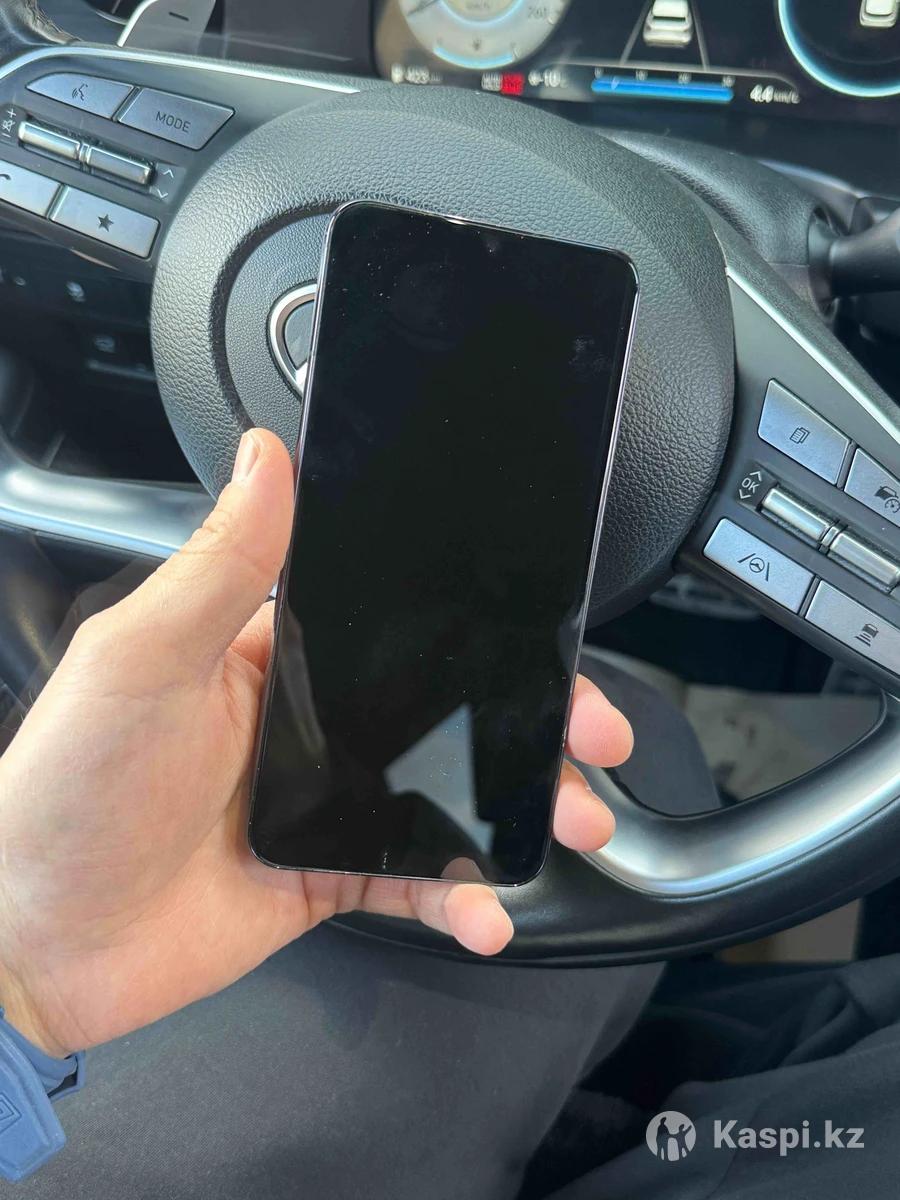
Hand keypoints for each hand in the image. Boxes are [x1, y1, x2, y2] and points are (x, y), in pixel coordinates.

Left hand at [0, 429, 631, 1057]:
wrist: (29, 938)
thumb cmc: (63, 788)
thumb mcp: (142, 659)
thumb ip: (219, 565)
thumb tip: (266, 459)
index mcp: (271, 655)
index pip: (398, 626)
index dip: (478, 631)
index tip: (542, 638)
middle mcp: (306, 723)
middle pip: (444, 709)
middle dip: (527, 722)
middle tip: (588, 736)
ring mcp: (318, 804)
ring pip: (445, 793)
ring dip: (516, 808)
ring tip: (569, 823)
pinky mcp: (322, 877)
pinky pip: (411, 879)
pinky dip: (458, 896)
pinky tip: (487, 908)